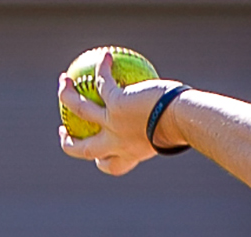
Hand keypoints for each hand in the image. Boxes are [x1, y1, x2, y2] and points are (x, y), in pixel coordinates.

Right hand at [56, 52, 179, 175]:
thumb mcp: (174, 132)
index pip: (111, 165)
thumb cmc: (187, 126)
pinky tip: (106, 57)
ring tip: (64, 80)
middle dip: (67, 143)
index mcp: (132, 153)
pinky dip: (102, 68)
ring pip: (78, 109)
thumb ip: (163, 128)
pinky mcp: (116, 103)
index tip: (96, 153)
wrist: (185, 120)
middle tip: (63, 130)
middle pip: (83, 150)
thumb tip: (173, 117)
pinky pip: (101, 82)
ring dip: (66, 94)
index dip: (99, 161)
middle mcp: (118, 142)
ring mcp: (113, 123)